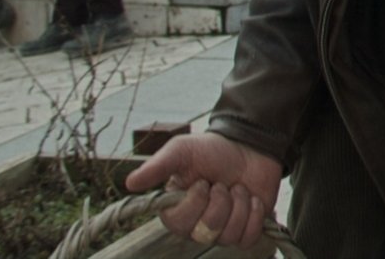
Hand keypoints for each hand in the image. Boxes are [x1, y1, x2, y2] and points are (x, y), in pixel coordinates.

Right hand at [126, 133, 281, 248]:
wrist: (248, 146)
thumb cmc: (210, 150)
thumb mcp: (181, 151)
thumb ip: (157, 167)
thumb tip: (130, 183)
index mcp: (176, 211)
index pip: (180, 223)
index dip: (196, 201)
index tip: (202, 181)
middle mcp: (196, 226)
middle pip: (207, 232)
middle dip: (221, 201)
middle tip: (222, 183)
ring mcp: (221, 231)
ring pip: (229, 235)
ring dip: (240, 204)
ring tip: (238, 187)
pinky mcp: (245, 231)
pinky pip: (248, 238)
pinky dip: (255, 216)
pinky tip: (253, 199)